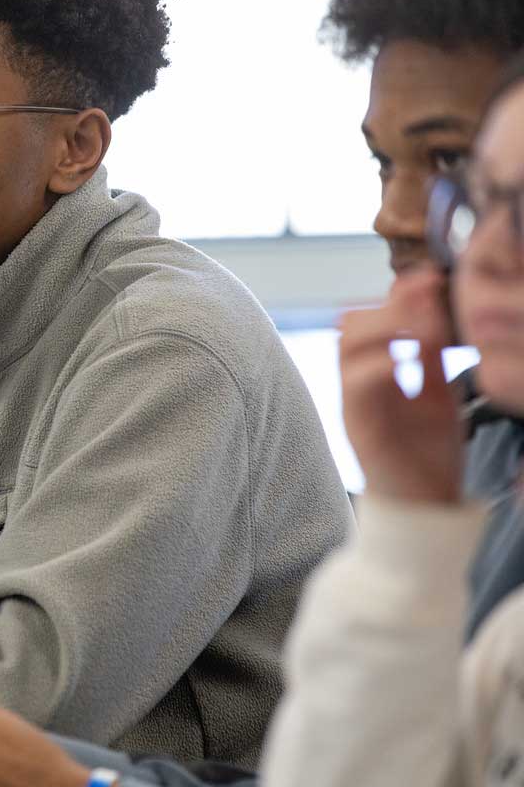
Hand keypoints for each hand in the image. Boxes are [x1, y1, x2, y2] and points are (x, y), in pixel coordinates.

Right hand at [339, 266, 463, 503]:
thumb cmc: (430, 454)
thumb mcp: (439, 391)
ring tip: (422, 327)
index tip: (429, 279)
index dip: (394, 294)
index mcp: (373, 372)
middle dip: (389, 305)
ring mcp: (354, 402)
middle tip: (427, 301)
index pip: (367, 317)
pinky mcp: (359, 424)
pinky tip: (410, 360)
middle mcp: (356, 382)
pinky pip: (357, 382)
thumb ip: (429, 353)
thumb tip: (425, 302)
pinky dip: (383, 362)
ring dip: (386, 326)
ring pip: (349, 344)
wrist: (426, 507)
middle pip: (350, 322)